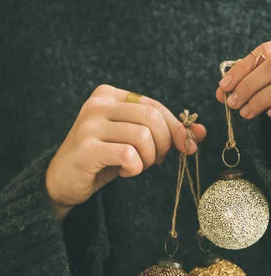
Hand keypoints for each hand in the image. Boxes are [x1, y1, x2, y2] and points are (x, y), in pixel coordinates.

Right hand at [46, 84, 206, 220]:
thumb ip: (163, 132)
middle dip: (165, 143)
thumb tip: (200, 132)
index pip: (155, 106)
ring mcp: (89, 125)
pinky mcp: (86, 148)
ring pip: (142, 136)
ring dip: (149, 158)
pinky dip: (135, 168)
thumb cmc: (103, 158)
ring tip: (137, 166)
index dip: (177, 128)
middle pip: (152, 118)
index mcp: (109, 95)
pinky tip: (125, 171)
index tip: (188, 146)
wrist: (64, 180)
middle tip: (157, 160)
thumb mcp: (134, 140)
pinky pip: (128, 155)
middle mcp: (97, 104)